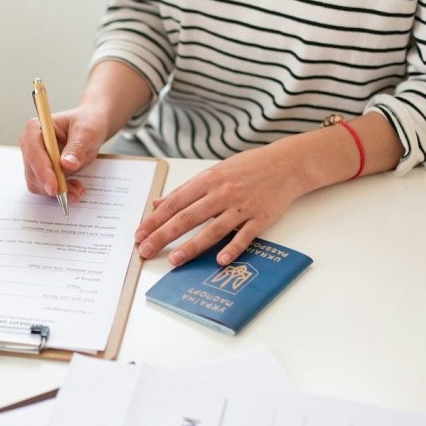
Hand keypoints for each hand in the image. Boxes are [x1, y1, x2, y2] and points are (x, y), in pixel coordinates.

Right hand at [19, 105, 109, 201]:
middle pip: (32, 172)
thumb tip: (67, 164)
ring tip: (78, 189)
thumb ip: (76, 147)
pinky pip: (46, 187)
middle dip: (52, 185)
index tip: (54, 186)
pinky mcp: (43, 171)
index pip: (33, 152)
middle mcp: (31, 144)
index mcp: (36, 128)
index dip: (42, 171)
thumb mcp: (86, 132)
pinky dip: (60, 191)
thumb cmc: (87, 123)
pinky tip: (74, 188)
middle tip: (73, 192)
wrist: (91, 128)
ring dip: (57, 190)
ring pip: (38, 183)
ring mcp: (35, 159)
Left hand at [135, 142, 304, 267]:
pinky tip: (220, 261)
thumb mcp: (213, 172)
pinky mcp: (260, 219)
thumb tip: (158, 203)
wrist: (286, 164)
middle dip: (163, 235)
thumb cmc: (247, 168)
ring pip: (212, 230)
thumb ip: (185, 190)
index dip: (154, 219)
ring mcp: (242, 207)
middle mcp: (222, 193)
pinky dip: (232, 249)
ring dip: (192, 246)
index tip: (139, 233)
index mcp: (207, 180)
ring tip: (174, 260)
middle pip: (187, 218)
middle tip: (146, 250)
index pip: (174, 203)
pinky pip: (244, 236)